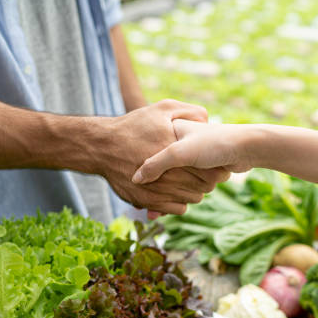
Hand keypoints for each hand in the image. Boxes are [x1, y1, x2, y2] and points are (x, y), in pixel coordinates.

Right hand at [87, 100, 229, 213]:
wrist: (102, 146)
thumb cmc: (133, 126)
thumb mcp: (162, 109)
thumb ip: (189, 112)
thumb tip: (208, 121)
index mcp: (177, 152)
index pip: (211, 170)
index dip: (215, 167)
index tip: (211, 161)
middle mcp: (170, 174)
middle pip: (205, 186)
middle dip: (207, 179)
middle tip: (202, 171)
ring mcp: (160, 190)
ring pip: (193, 198)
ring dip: (194, 191)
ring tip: (187, 179)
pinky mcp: (149, 202)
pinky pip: (179, 209)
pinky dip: (180, 201)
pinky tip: (174, 189)